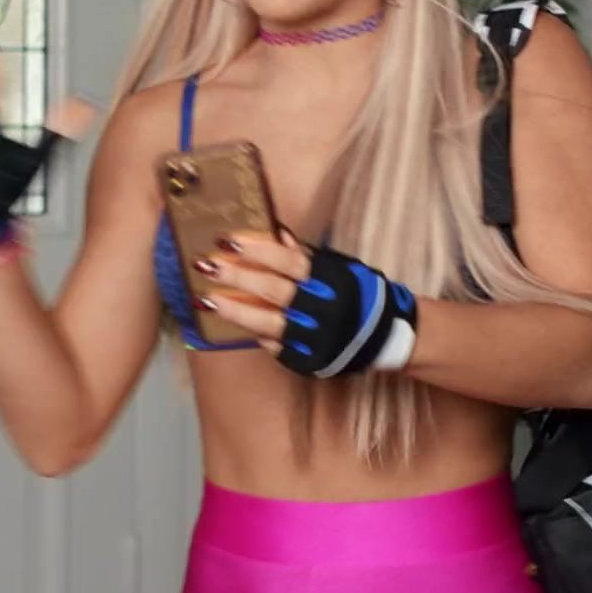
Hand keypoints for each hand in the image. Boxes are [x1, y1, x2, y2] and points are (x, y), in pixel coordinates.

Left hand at [196, 226, 419, 376]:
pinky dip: (255, 336)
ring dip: (234, 312)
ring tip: (205, 300)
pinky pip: (277, 349)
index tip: (225, 240)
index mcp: (329, 279)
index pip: (289, 261)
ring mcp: (316, 338)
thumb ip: (305, 254)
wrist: (386, 336)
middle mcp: (323, 308)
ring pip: (269, 324)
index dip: (257, 250)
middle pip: (273, 291)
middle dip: (236, 278)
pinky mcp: (311, 361)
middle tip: (204, 265)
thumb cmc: (356, 293)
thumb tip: (274, 231)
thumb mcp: (338, 267)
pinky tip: (231, 326)